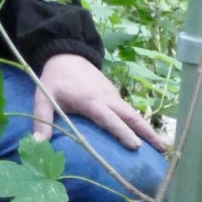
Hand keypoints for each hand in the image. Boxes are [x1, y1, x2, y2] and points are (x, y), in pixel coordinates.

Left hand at [31, 54, 167, 151]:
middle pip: (132, 117)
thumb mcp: (44, 97)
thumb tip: (37, 144)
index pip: (111, 119)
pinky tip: (146, 136)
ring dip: (148, 129)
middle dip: (148, 132)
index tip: (136, 146)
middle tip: (164, 149)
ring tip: (163, 147)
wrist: (67, 53)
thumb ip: (42, 120)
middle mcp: (108, 99)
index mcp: (92, 101)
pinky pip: (129, 111)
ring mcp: (113, 96)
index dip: (122, 133)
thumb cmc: (55, 79)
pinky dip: (140, 123)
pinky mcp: (114, 95)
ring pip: (134, 114)